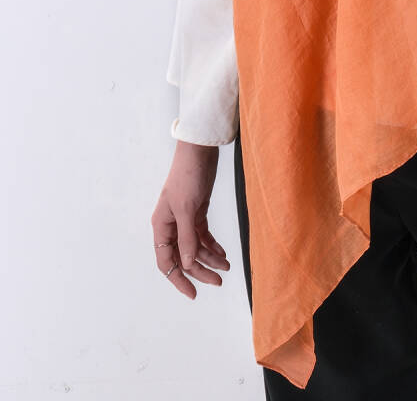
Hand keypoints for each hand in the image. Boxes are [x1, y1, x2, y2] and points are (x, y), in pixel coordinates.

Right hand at [151, 141, 229, 298]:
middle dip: (201, 270)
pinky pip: (203, 235)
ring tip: (226, 266)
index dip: (178, 279)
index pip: (166, 261)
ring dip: (210, 258)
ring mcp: (184, 219)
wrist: (200, 151)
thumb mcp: (187, 208)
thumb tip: (187, 264)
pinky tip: (223, 253)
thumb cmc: (188, 176)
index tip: (193, 293)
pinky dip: (213, 245)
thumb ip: (187, 237)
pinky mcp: (197, 211)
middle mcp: (171, 225)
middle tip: (219, 280)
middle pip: (184, 256)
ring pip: (195, 247)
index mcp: (161, 225)